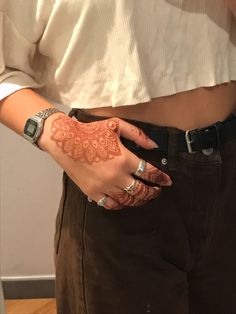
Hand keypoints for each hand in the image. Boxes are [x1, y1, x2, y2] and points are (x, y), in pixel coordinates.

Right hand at [42, 113, 172, 209]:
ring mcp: (104, 187)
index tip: (167, 181)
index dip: (161, 178)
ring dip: (139, 200)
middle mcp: (116, 176)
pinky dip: (120, 205)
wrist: (65, 141)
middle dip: (153, 192)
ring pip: (128, 200)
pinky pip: (110, 205)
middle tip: (157, 191)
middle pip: (141, 191)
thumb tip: (154, 145)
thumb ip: (138, 135)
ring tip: (143, 197)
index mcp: (124, 159)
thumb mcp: (116, 125)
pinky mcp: (92, 192)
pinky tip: (124, 202)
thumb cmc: (90, 131)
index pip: (148, 172)